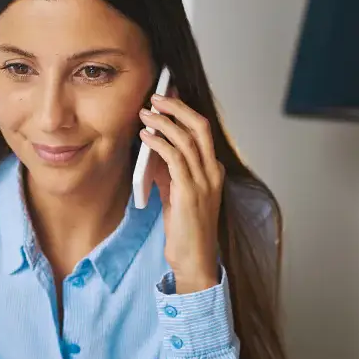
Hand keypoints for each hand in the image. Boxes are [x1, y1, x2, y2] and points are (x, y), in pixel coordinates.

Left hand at [138, 93, 223, 293]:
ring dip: (163, 122)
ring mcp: (204, 182)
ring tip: (144, 113)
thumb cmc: (186, 232)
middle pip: (200, 126)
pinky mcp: (189, 193)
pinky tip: (145, 137)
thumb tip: (154, 152)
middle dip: (177, 107)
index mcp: (213, 172)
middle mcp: (212, 173)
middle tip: (156, 96)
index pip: (202, 131)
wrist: (194, 261)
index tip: (168, 98)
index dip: (184, 111)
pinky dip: (158, 143)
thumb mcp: (177, 196)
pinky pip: (174, 158)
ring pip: (186, 139)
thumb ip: (170, 173)